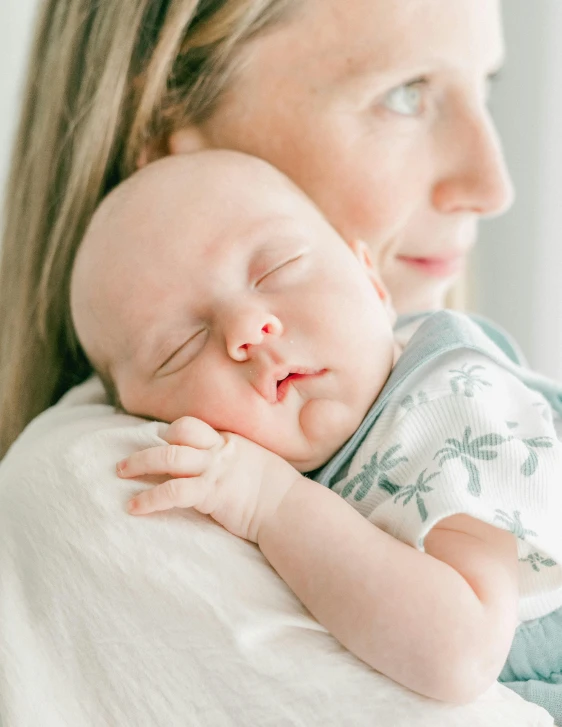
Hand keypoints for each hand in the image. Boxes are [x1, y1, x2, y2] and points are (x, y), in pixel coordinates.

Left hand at [117, 416, 302, 541]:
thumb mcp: (257, 463)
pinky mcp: (210, 493)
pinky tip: (133, 507)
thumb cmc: (279, 492)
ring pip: (168, 458)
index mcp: (230, 441)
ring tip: (120, 474)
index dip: (173, 433)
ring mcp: (214, 470)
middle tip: (126, 461)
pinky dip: (149, 499)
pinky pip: (172, 492)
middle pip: (176, 435)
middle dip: (148, 446)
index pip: (193, 426)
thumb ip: (236, 459)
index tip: (161, 443)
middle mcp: (220, 450)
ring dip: (139, 464)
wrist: (289, 509)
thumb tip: (224, 467)